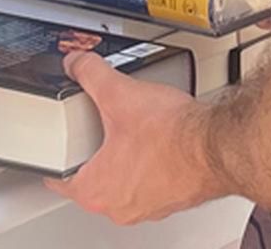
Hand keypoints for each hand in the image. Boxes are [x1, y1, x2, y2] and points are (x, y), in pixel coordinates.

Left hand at [45, 51, 222, 223]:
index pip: (58, 179)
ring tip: (134, 131)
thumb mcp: (119, 93)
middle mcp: (120, 206)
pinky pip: (150, 181)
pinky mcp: (171, 198)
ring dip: (125, 158)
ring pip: (123, 181)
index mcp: (96, 190)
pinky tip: (159, 141)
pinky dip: (151, 163)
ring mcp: (147, 206)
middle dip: (94, 151)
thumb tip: (76, 63)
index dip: (55, 156)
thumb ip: (89, 73)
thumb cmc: (173, 135)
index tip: (57, 146)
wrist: (216, 146)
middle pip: (93, 177)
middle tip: (100, 128)